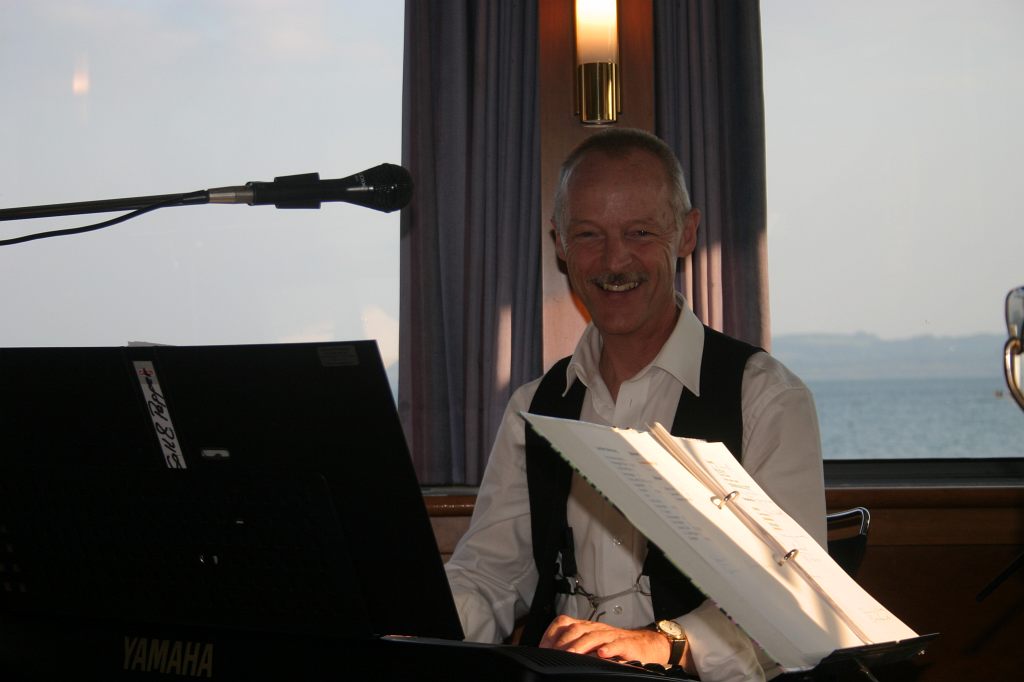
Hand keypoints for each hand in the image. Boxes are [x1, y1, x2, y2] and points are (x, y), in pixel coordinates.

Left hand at [538, 615, 670, 664]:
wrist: (645, 646)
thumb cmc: (616, 647)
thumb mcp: (592, 646)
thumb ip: (575, 649)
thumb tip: (551, 657)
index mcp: (586, 628)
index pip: (564, 623)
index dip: (552, 635)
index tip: (542, 650)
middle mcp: (597, 628)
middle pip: (576, 628)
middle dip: (563, 642)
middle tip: (554, 655)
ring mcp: (612, 635)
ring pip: (594, 635)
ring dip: (581, 645)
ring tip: (572, 655)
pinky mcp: (627, 645)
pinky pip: (618, 644)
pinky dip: (609, 648)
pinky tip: (602, 654)